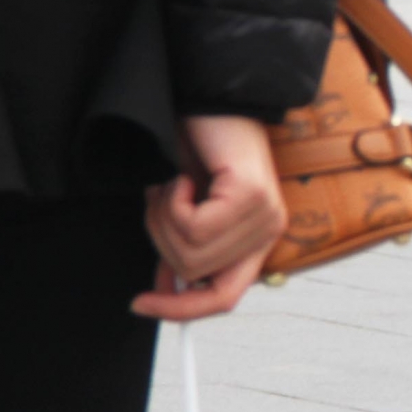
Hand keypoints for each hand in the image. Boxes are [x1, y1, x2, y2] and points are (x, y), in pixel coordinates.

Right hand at [135, 114, 283, 321]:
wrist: (204, 100)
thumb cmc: (195, 148)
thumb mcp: (184, 210)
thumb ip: (182, 250)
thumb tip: (165, 293)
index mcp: (257, 240)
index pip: (225, 298)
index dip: (181, 311)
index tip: (142, 305)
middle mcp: (269, 230)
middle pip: (196, 276)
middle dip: (161, 241)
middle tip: (161, 201)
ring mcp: (264, 214)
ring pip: (192, 254)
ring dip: (163, 219)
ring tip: (172, 186)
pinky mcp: (252, 195)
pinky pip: (193, 227)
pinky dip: (172, 202)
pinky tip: (182, 177)